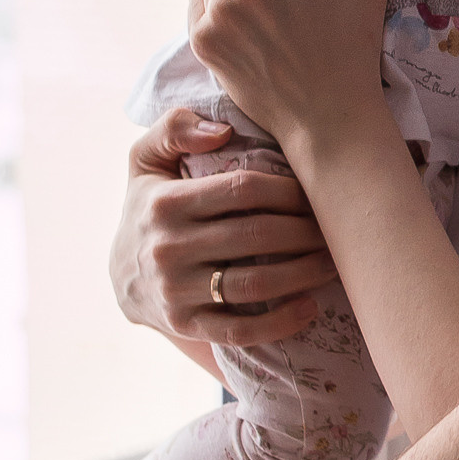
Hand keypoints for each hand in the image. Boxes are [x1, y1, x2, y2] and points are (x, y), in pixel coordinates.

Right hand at [110, 106, 336, 356]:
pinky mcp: (186, 325)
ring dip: (304, 273)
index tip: (316, 191)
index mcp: (164, 203)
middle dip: (306, 231)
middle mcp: (168, 248)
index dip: (288, 190)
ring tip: (333, 263)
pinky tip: (310, 307)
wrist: (121, 277)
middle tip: (337, 227)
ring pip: (255, 284)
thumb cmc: (149, 207)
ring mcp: (176, 292)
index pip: (243, 189)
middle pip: (257, 235)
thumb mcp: (146, 161)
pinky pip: (240, 331)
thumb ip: (174, 128)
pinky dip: (280, 323)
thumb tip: (222, 131)